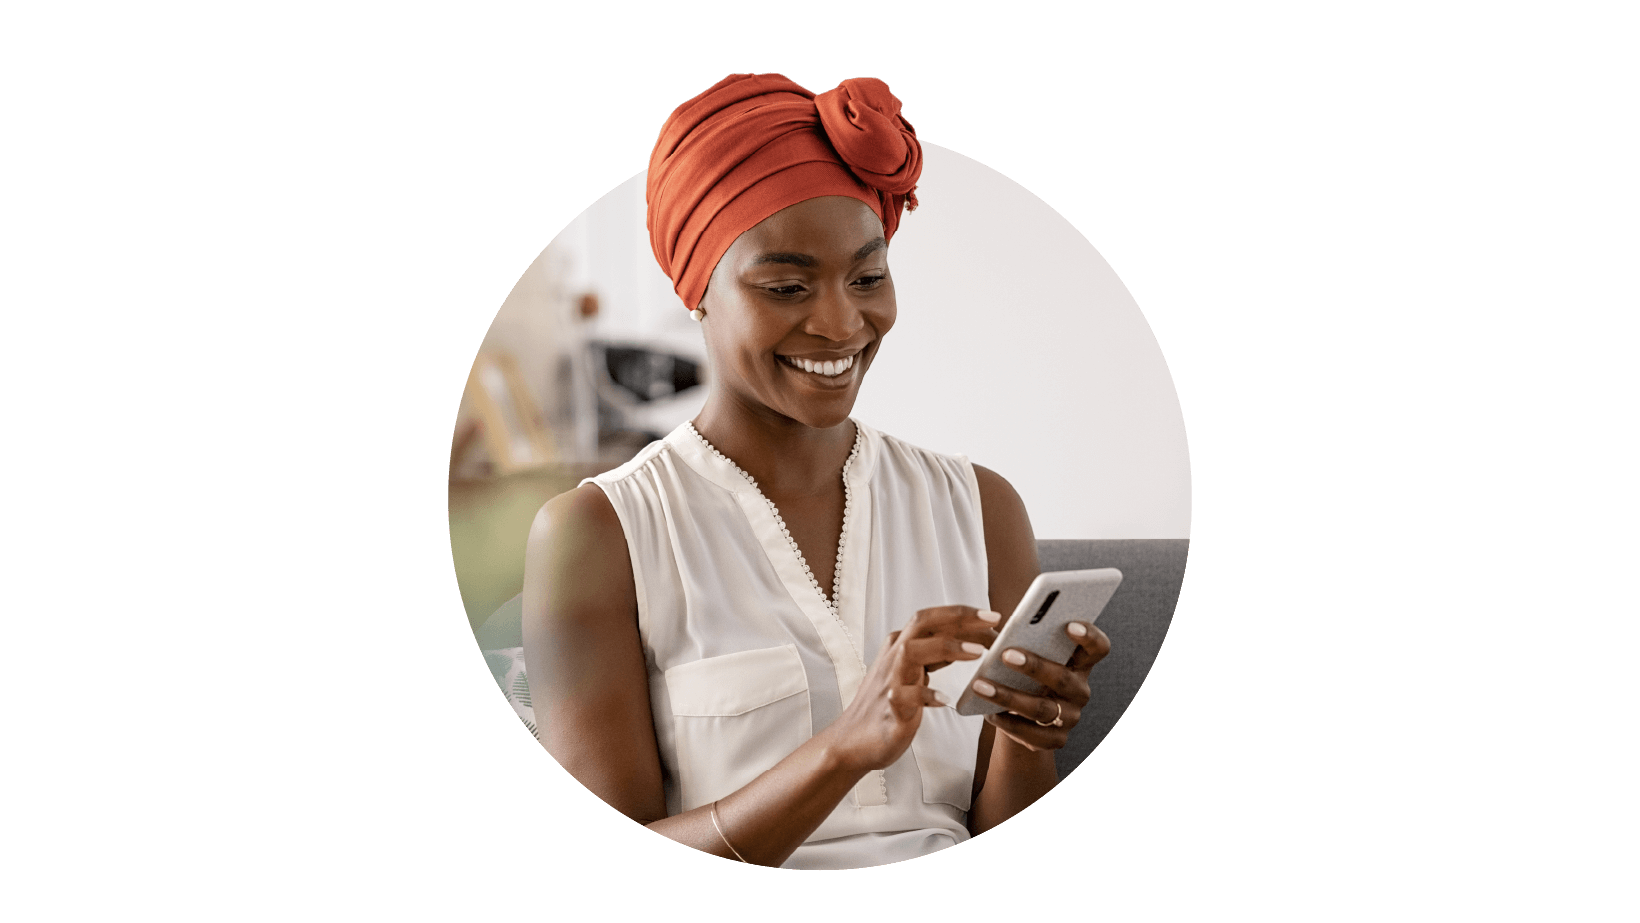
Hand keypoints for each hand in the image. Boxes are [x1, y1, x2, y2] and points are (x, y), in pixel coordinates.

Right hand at [818, 606, 1000, 771]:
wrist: (854, 740)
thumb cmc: (889, 704)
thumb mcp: (914, 672)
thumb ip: (935, 655)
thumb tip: (970, 639)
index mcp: (900, 645)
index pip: (931, 618)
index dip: (962, 614)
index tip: (993, 616)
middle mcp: (894, 656)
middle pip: (922, 623)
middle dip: (958, 618)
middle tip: (992, 620)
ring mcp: (890, 680)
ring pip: (912, 651)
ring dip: (947, 647)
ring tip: (978, 651)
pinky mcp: (890, 707)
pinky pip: (905, 695)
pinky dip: (926, 694)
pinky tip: (947, 699)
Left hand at [971, 622, 1111, 751]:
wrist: (1023, 717)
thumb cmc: (1025, 675)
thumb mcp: (1029, 656)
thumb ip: (1023, 642)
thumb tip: (993, 627)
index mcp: (1080, 663)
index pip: (1098, 648)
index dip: (1089, 636)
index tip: (1070, 625)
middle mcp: (1080, 690)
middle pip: (1064, 679)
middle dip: (1034, 666)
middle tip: (1006, 654)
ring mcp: (1070, 717)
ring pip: (1042, 708)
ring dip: (1009, 696)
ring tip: (981, 686)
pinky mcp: (1056, 739)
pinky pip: (1031, 733)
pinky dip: (1007, 722)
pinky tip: (988, 712)